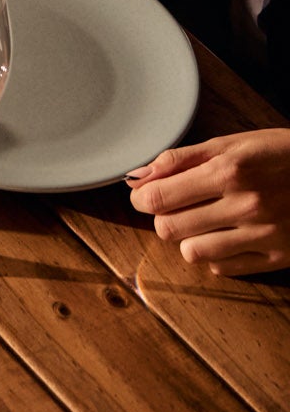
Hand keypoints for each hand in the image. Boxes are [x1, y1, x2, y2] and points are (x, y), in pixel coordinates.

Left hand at [127, 130, 289, 276]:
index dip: (141, 198)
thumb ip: (181, 159)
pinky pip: (222, 268)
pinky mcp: (278, 258)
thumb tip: (138, 176)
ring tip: (204, 222)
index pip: (157, 197)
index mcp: (230, 171)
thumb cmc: (284, 155)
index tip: (145, 196)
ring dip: (188, 238)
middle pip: (168, 228)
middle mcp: (246, 206)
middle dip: (163, 218)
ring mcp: (264, 236)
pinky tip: (228, 237)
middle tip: (176, 208)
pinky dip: (215, 255)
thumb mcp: (234, 144)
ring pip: (192, 252)